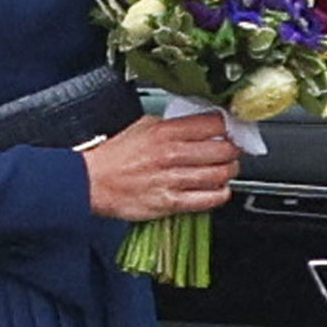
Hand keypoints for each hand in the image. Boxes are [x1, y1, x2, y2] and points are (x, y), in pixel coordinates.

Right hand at [82, 111, 240, 220]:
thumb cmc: (115, 154)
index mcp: (166, 131)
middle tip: (233, 150)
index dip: (228, 126)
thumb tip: (196, 123)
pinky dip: (220, 194)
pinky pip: (207, 199)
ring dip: (229, 172)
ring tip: (227, 169)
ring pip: (219, 174)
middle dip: (234, 150)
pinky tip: (219, 190)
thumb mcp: (143, 125)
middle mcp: (172, 154)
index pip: (213, 124)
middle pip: (223, 150)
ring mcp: (172, 179)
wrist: (92, 181)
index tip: (232, 129)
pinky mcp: (170, 202)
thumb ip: (171, 124)